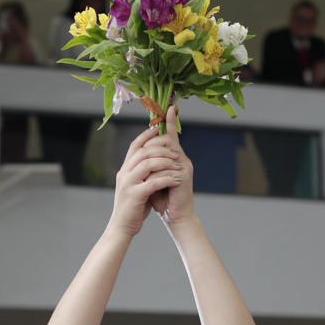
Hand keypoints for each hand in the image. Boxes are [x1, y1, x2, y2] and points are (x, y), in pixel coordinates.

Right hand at [108, 116, 185, 236]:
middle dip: (162, 148)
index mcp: (124, 169)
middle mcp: (124, 173)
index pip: (135, 146)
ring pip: (147, 164)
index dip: (147, 135)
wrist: (122, 227)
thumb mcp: (136, 186)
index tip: (159, 128)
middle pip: (143, 151)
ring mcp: (128, 184)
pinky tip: (178, 180)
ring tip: (179, 165)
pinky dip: (167, 179)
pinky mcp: (134, 195)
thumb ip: (142, 173)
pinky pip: (153, 182)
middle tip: (177, 152)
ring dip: (166, 162)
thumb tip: (156, 161)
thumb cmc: (132, 208)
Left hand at [148, 106, 195, 225]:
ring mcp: (185, 167)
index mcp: (176, 158)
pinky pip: (164, 170)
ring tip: (142, 173)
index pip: (172, 136)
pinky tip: (149, 184)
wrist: (176, 218)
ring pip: (163, 154)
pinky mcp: (184, 177)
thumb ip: (149, 165)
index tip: (169, 107)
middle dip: (151, 145)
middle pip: (166, 141)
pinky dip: (154, 176)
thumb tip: (139, 154)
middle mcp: (182, 159)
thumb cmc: (163, 200)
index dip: (170, 122)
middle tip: (140, 156)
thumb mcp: (153, 179)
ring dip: (150, 162)